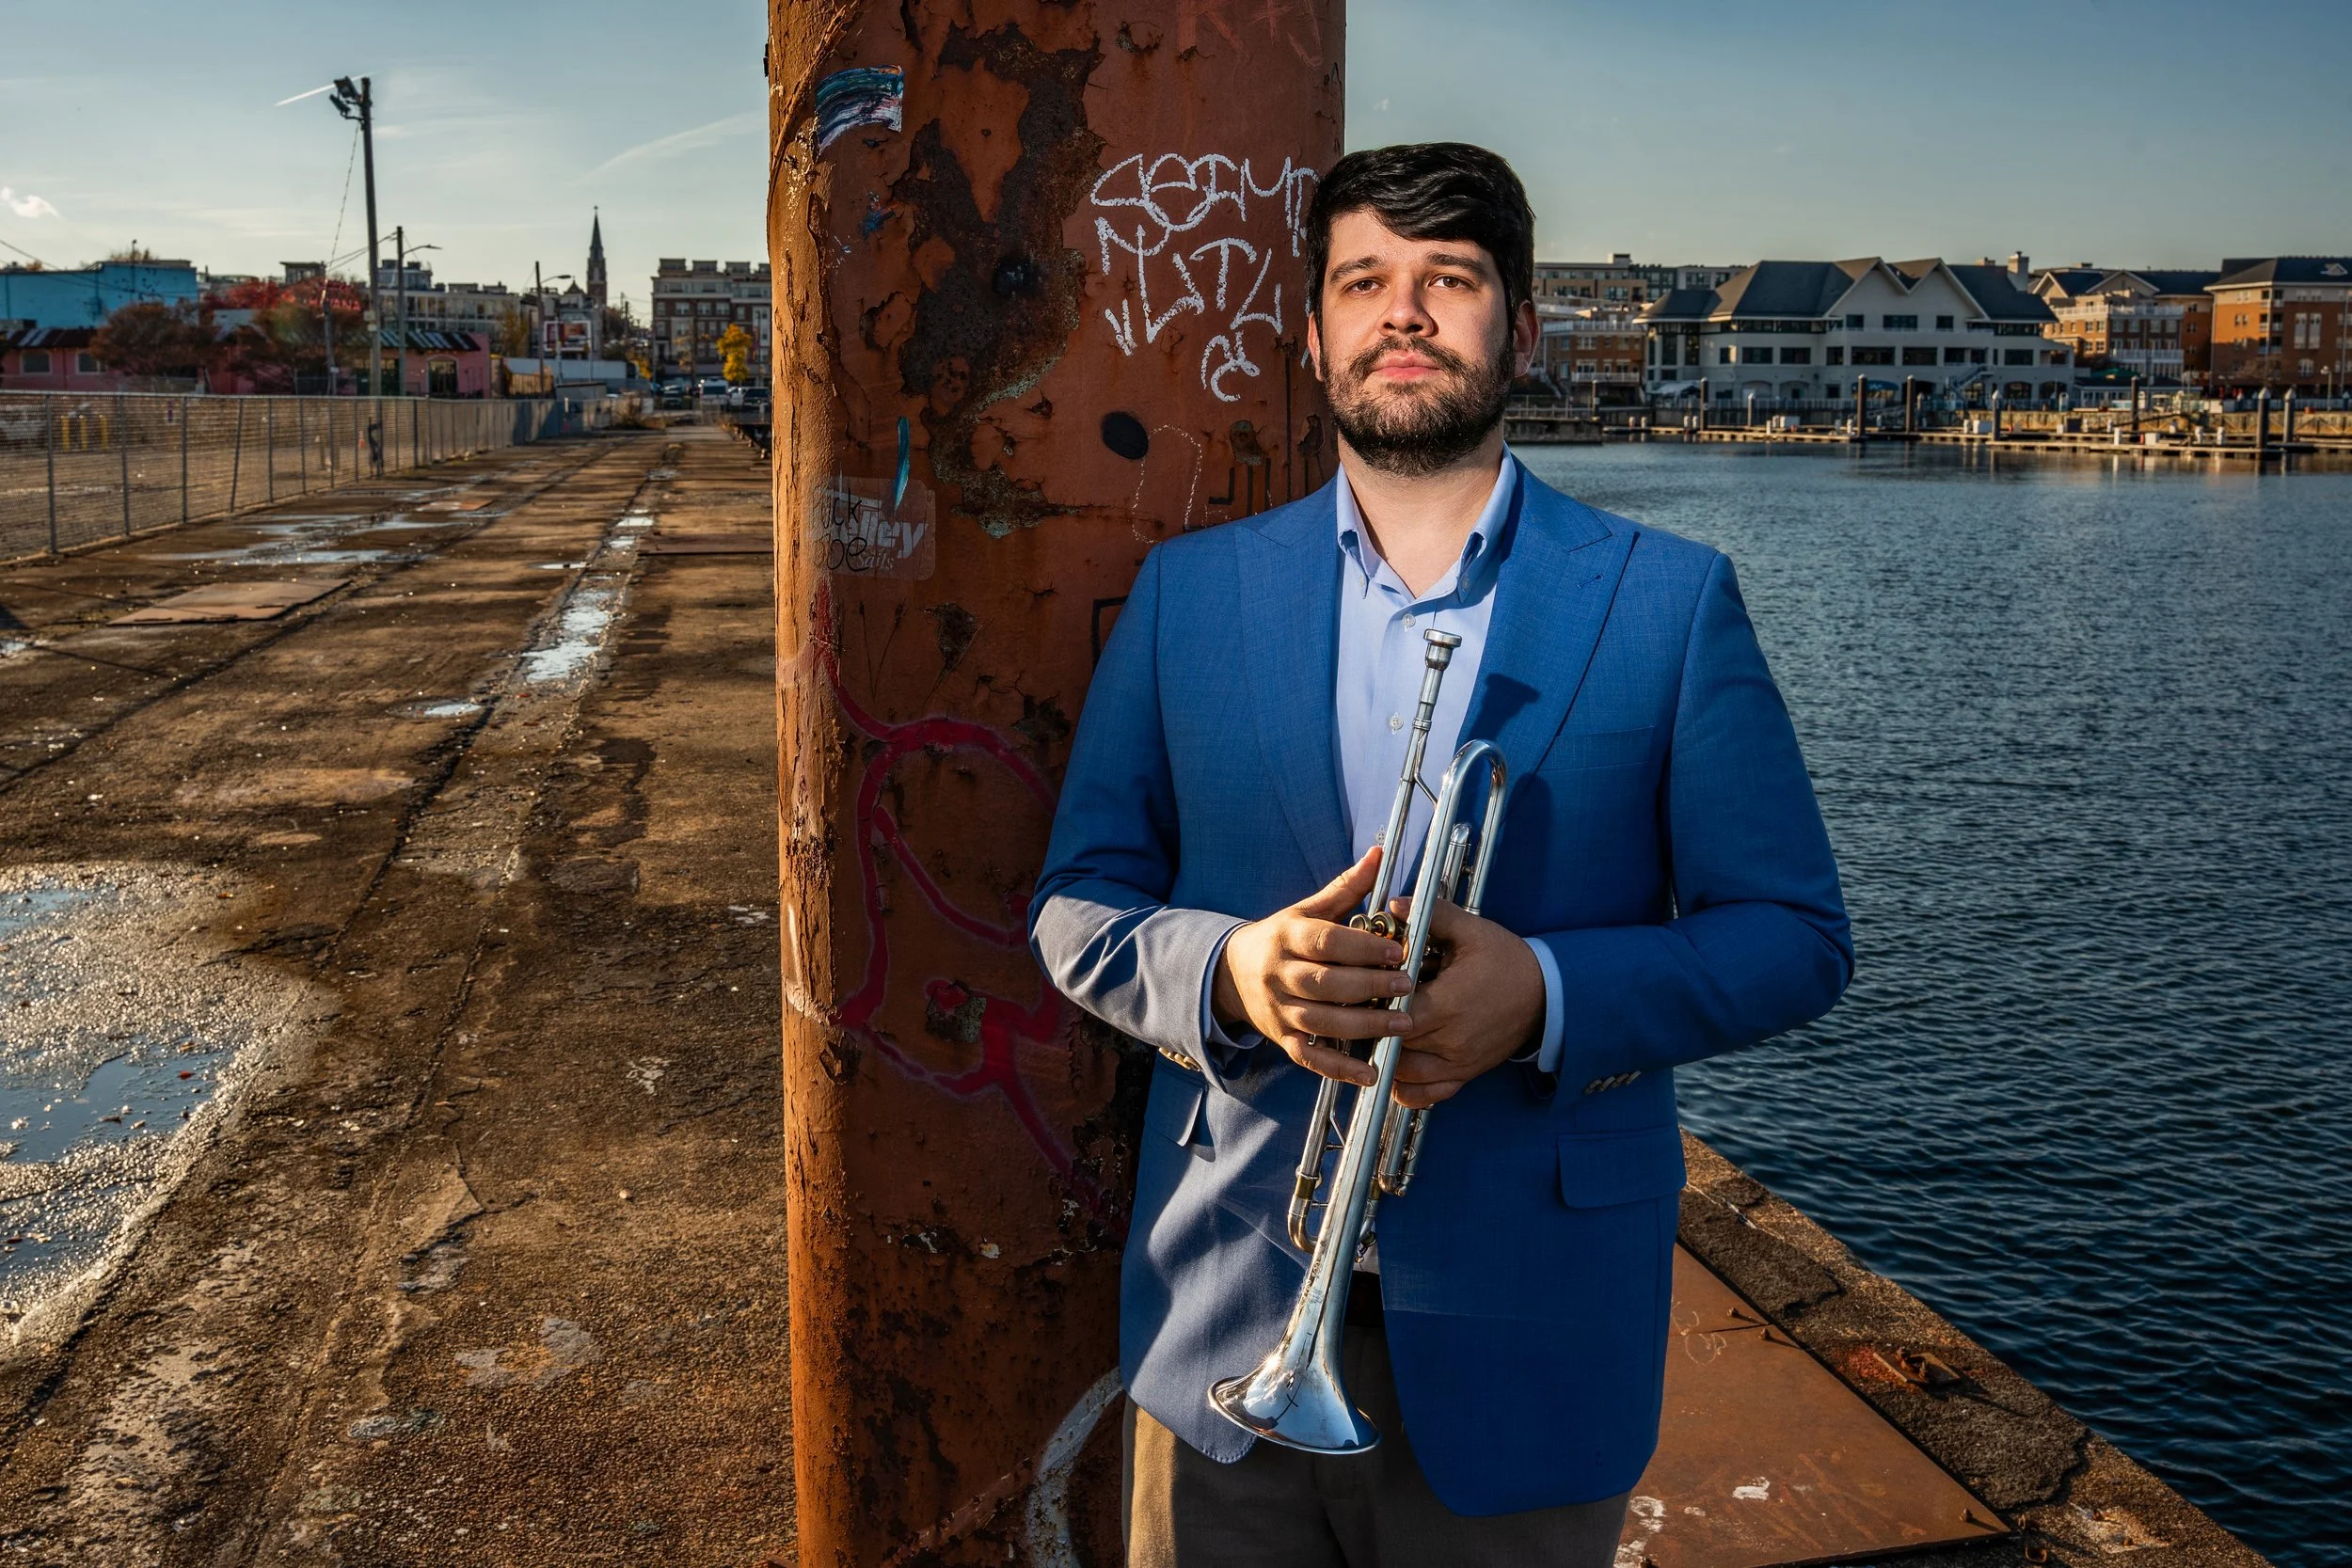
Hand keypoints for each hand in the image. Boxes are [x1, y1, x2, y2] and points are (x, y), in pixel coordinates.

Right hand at [1212, 847, 1411, 1086]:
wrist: (1232, 974)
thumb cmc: (1282, 937)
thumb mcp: (1307, 909)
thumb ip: (1346, 887)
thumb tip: (1379, 854)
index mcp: (1288, 936)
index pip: (1325, 942)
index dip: (1361, 948)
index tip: (1397, 951)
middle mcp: (1280, 974)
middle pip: (1325, 983)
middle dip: (1369, 986)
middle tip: (1408, 987)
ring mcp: (1280, 1010)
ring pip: (1322, 1021)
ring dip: (1364, 1026)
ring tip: (1403, 1025)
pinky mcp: (1283, 1039)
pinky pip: (1311, 1057)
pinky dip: (1340, 1069)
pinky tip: (1371, 1073)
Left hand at [1387, 894, 1543, 1108]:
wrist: (1546, 993)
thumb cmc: (1507, 960)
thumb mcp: (1472, 931)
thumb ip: (1433, 916)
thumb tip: (1395, 903)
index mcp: (1447, 1004)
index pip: (1393, 1012)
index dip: (1375, 1000)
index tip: (1369, 987)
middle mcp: (1450, 1040)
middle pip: (1393, 1042)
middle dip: (1376, 1027)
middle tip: (1366, 1010)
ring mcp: (1458, 1062)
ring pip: (1404, 1072)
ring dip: (1387, 1056)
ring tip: (1378, 1035)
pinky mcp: (1465, 1074)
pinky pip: (1427, 1095)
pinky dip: (1407, 1089)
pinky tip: (1396, 1070)